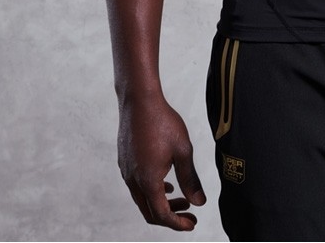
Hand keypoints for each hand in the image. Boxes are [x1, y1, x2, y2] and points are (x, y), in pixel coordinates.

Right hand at [117, 95, 205, 230]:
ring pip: (142, 199)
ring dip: (162, 203)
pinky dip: (152, 191)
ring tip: (182, 198)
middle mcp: (132, 180)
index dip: (178, 224)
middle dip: (171, 216)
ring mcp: (126, 171)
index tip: (192, 224)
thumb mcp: (183, 151)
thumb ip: (191, 179)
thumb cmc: (162, 122)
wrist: (139, 101)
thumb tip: (199, 202)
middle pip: (149, 211)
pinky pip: (137, 186)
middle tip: (190, 214)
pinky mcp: (124, 161)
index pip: (161, 215)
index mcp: (147, 181)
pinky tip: (166, 182)